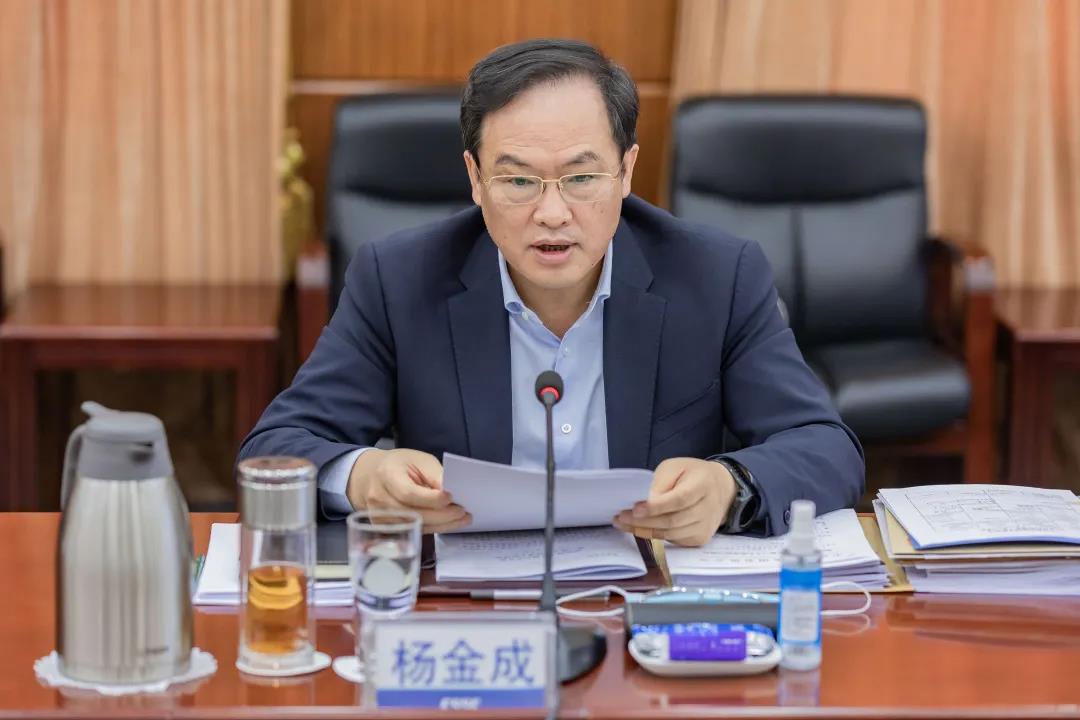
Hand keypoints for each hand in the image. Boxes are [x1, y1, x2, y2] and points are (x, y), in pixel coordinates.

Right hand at [346, 448, 471, 532]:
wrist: (371, 476)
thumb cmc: (399, 465)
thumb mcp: (419, 460)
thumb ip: (435, 474)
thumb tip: (452, 491)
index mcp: (386, 475)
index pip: (408, 493)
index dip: (431, 499)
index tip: (451, 497)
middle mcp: (379, 499)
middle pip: (413, 514)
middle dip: (442, 515)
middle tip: (463, 511)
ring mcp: (379, 517)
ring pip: (415, 526)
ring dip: (442, 524)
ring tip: (462, 518)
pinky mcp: (385, 528)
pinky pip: (413, 531)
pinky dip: (434, 528)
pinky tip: (449, 523)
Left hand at [613, 457, 735, 546]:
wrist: (721, 489)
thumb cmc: (691, 474)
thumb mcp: (675, 467)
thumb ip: (660, 482)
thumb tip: (644, 502)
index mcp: (703, 485)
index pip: (679, 499)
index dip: (656, 507)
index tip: (635, 509)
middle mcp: (708, 509)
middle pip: (673, 520)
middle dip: (644, 521)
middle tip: (621, 517)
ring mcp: (705, 527)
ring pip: (671, 534)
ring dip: (644, 531)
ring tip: (623, 523)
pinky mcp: (700, 539)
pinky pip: (674, 540)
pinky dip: (654, 536)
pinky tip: (639, 529)